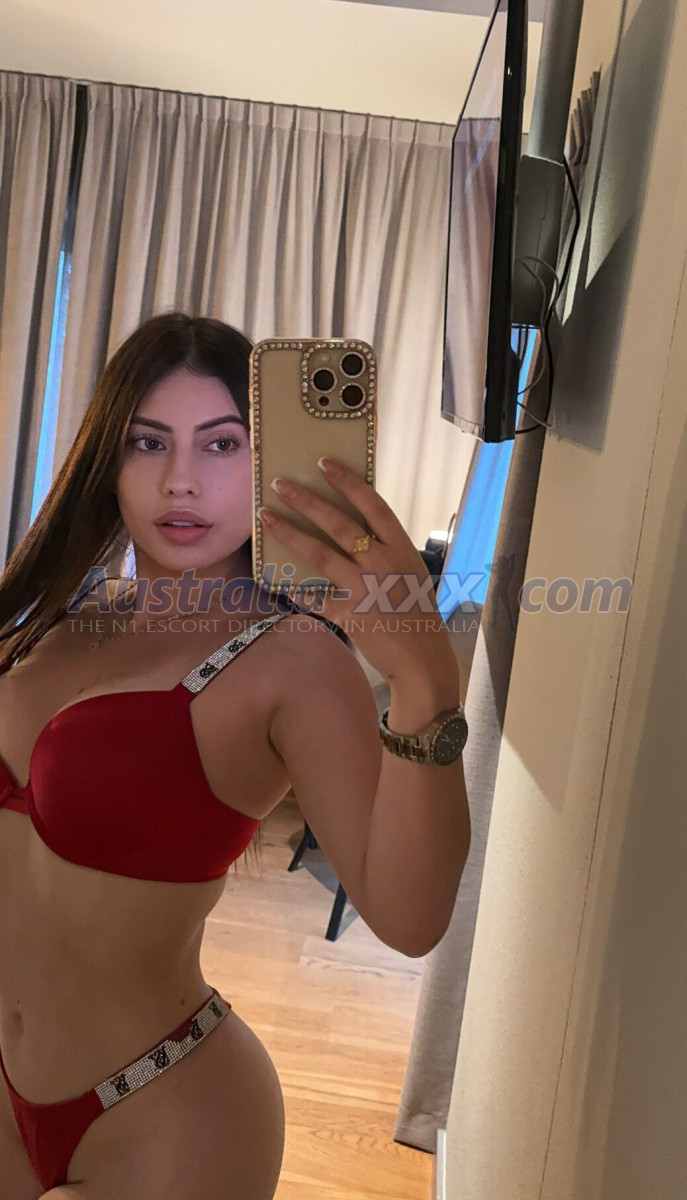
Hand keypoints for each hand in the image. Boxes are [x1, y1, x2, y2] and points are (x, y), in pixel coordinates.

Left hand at [258, 457, 455, 684]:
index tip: (325, 464)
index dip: (347, 482)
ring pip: (319, 552)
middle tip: (281, 484)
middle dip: (307, 500)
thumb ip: (385, 554)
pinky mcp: (348, 613)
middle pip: (338, 523)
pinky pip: (315, 598)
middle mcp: (382, 561)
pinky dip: (297, 591)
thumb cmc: (419, 615)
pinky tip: (278, 584)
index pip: (372, 504)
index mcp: (401, 547)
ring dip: (289, 532)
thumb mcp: (410, 574)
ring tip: (266, 517)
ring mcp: (364, 587)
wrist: (422, 659)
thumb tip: (354, 537)